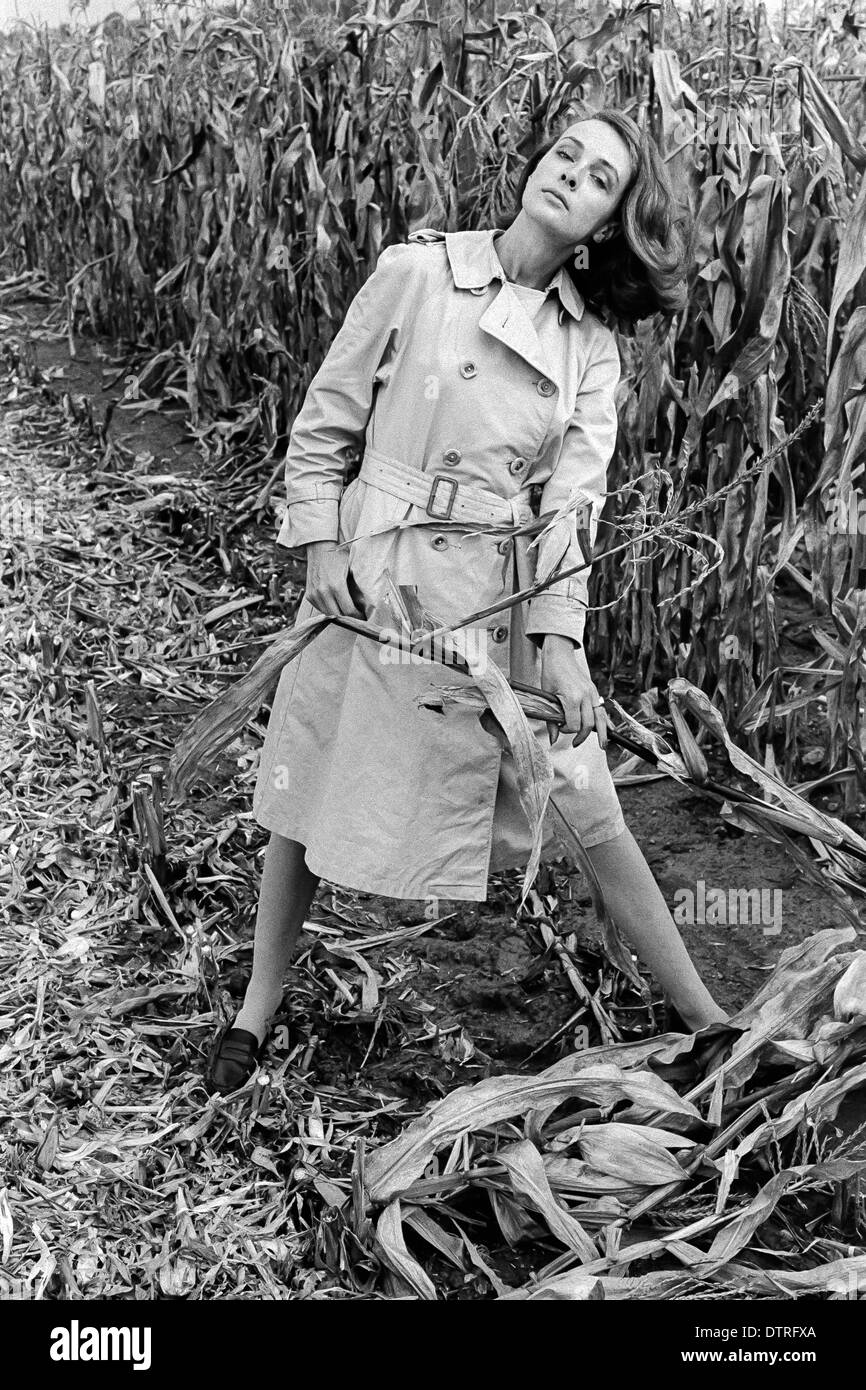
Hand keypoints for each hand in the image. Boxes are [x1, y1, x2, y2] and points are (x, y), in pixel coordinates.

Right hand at [303, 539, 365, 618]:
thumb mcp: (350, 571)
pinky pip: (320, 608)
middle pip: (338, 616)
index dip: (357, 616)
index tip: (363, 616)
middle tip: (357, 616)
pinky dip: (328, 609)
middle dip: (349, 618)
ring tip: (347, 612)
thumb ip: (354, 590)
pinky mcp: (309, 595)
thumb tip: (364, 605)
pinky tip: (336, 605)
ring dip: (338, 615)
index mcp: (336, 586)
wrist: (320, 547)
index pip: (348, 611)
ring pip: (328, 614)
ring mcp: (314, 594)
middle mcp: (323, 592)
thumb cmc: (339, 557)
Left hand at [540, 635, 607, 749]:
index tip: (559, 727)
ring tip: (603, 745)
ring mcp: (592, 692)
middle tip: (575, 744)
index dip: (566, 730)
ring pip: (601, 718)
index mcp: (572, 697)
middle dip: (582, 736)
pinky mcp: (594, 690)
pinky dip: (605, 721)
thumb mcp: (547, 696)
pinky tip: (609, 730)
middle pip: (589, 724)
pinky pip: (602, 709)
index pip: (574, 724)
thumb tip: (553, 740)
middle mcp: (585, 696)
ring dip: (602, 733)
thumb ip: (551, 720)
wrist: (559, 655)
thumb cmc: (551, 673)